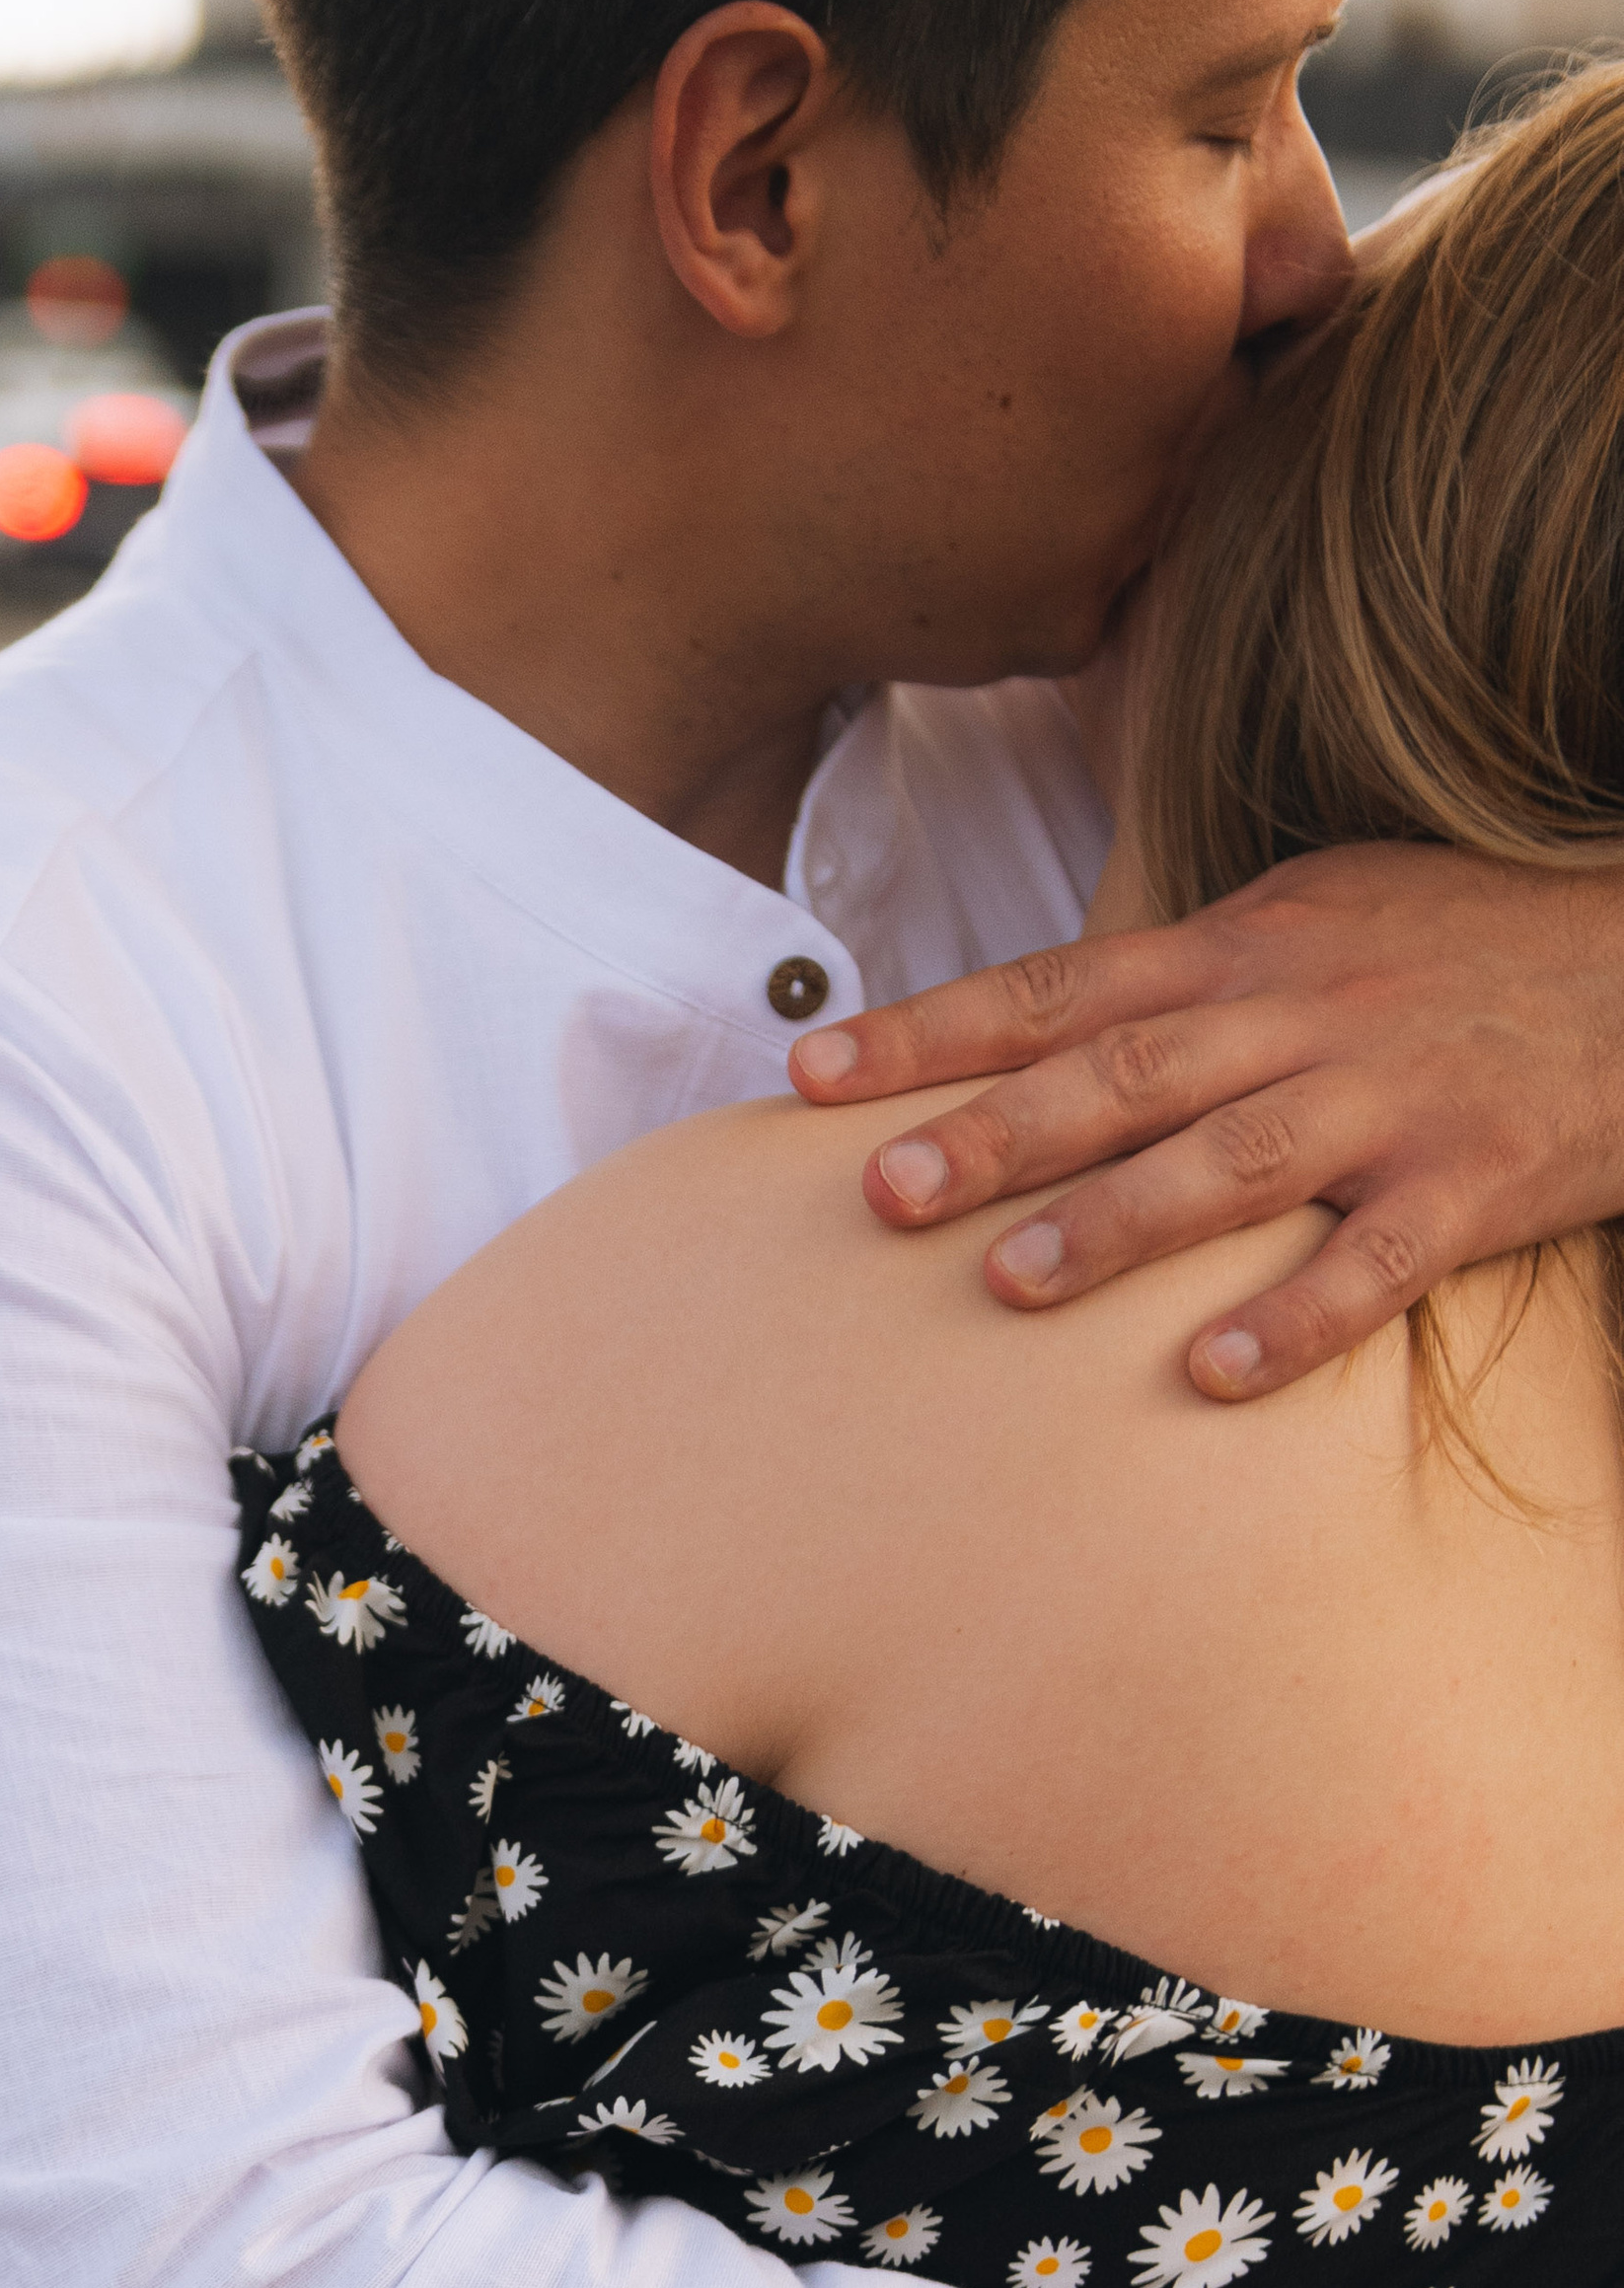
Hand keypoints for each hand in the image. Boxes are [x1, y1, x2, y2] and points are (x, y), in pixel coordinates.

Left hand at [788, 846, 1623, 1399]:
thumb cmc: (1469, 941)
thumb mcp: (1323, 912)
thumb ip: (1192, 967)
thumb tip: (1047, 1010)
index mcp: (1247, 945)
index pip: (1057, 984)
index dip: (932, 1031)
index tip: (811, 1076)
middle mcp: (1302, 1013)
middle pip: (1123, 1071)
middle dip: (993, 1131)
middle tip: (881, 1192)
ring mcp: (1389, 1098)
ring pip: (1231, 1160)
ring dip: (1116, 1222)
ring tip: (1006, 1285)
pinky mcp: (1476, 1180)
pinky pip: (1376, 1260)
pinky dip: (1299, 1318)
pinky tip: (1218, 1375)